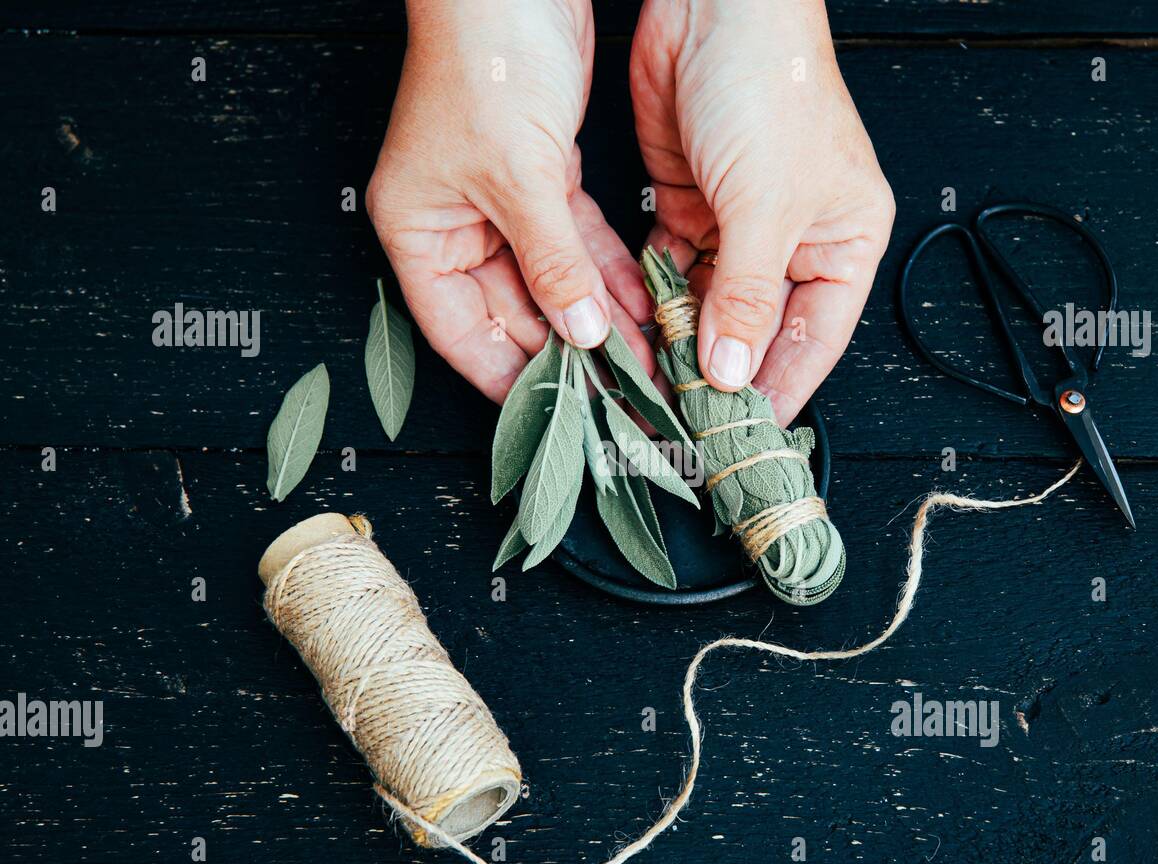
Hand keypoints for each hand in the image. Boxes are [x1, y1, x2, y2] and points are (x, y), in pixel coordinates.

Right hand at [367, 0, 654, 404]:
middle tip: (617, 397)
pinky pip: (579, 246)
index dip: (505, 377)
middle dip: (566, 353)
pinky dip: (608, 276)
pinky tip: (640, 310)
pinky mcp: (545, 180)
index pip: (460, 332)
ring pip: (552, 284)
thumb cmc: (487, 56)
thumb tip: (579, 330)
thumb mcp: (520, 176)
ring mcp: (501, 205)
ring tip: (641, 364)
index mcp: (419, 231)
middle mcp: (456, 225)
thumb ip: (551, 262)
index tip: (553, 417)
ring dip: (596, 320)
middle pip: (511, 313)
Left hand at [630, 0, 893, 424]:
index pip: (813, 339)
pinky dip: (654, 306)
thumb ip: (746, 295)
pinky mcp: (688, 208)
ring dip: (683, 347)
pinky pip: (670, 276)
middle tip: (689, 425)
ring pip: (709, 309)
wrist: (714, 7)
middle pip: (758, 331)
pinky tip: (639, 339)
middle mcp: (792, 241)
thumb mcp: (767, 205)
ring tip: (657, 393)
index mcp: (842, 242)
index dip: (780, 390)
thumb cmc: (771, 85)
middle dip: (724, 375)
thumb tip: (731, 371)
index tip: (745, 438)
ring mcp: (737, 228)